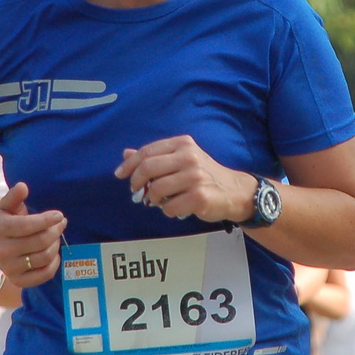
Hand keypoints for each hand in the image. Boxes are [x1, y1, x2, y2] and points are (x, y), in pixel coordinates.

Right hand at [0, 182, 65, 287]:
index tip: (59, 215)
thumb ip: (14, 195)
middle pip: (40, 242)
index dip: (47, 220)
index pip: (27, 225)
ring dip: (56, 245)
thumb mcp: (6, 206)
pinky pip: (44, 275)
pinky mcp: (18, 280)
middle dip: (56, 231)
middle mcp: (2, 250)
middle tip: (61, 224)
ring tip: (56, 236)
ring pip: (44, 257)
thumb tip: (23, 186)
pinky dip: (54, 264)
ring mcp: (9, 268)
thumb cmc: (4, 221)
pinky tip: (54, 253)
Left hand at [115, 137, 254, 224]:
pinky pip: (169, 207)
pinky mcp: (199, 196)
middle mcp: (189, 157)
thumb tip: (126, 153)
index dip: (130, 164)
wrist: (234, 191)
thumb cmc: (204, 175)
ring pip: (156, 189)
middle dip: (137, 183)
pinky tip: (176, 207)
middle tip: (137, 192)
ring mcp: (195, 177)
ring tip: (159, 201)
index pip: (147, 152)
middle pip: (148, 168)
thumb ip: (155, 156)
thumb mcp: (181, 159)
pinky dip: (167, 210)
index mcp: (183, 144)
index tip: (120, 175)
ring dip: (153, 199)